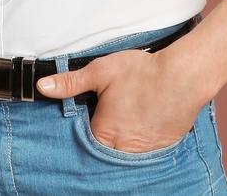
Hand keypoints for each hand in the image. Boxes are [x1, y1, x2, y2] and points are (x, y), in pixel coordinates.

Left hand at [34, 46, 210, 152]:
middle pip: (105, 151)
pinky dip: (141, 143)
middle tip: (110, 119)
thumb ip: (70, 82)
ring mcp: (144, 151)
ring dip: (122, 143)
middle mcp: (123, 148)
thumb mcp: (100, 72)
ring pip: (125, 154)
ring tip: (126, 122)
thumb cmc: (142, 73)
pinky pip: (145, 153)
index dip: (85, 131)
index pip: (85, 143)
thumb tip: (43, 86)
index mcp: (104, 133)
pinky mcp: (162, 148)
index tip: (90, 119)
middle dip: (104, 138)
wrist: (183, 76)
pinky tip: (142, 126)